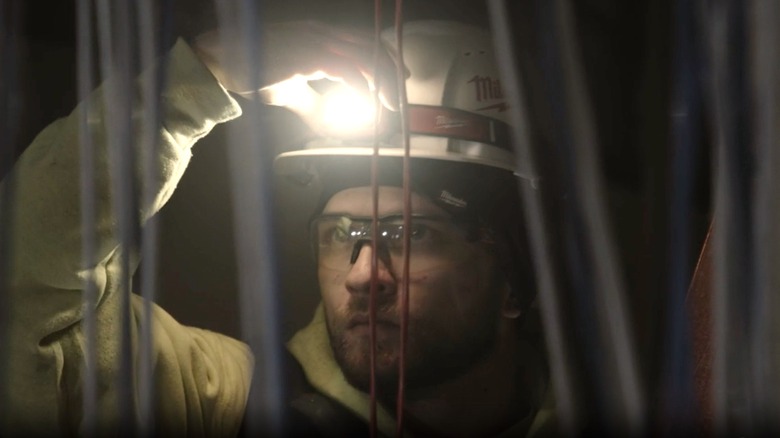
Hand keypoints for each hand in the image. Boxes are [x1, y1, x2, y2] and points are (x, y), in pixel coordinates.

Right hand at [192, 21, 399, 109]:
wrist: (221, 59)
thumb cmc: (252, 70)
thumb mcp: (291, 90)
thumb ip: (313, 101)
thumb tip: (329, 119)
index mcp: (319, 36)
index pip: (362, 43)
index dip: (383, 59)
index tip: (398, 79)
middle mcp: (322, 33)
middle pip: (369, 46)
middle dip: (391, 69)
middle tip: (403, 92)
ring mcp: (315, 40)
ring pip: (363, 56)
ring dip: (383, 80)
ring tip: (393, 102)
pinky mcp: (307, 53)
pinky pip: (344, 68)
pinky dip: (360, 85)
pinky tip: (368, 101)